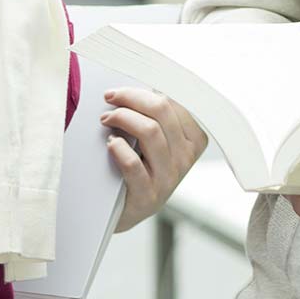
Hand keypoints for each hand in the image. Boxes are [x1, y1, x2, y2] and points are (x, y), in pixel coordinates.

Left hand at [102, 87, 208, 231]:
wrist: (124, 211)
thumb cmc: (138, 167)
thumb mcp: (154, 142)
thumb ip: (153, 116)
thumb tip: (133, 87)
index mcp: (194, 140)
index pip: (173, 102)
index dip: (143, 92)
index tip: (121, 91)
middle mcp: (186, 158)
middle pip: (162, 111)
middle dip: (131, 98)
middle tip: (109, 99)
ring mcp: (169, 178)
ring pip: (150, 132)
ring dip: (122, 118)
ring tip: (105, 119)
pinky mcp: (148, 196)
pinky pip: (134, 164)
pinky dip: (119, 148)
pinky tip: (110, 144)